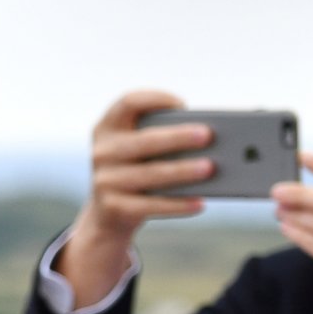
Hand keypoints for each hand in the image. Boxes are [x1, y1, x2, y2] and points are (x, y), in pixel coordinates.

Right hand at [56, 90, 212, 307]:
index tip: (182, 105)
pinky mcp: (113, 207)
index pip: (129, 102)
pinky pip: (151, 206)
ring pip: (151, 174)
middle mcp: (102, 152)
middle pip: (145, 141)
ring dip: (182, 171)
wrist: (108, 214)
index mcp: (109, 128)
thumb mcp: (141, 148)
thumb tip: (209, 137)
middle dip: (178, 137)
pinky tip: (199, 203)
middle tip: (208, 136)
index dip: (155, 99)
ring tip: (210, 168)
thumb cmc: (138, 170)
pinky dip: (177, 205)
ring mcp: (104, 181)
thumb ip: (164, 135)